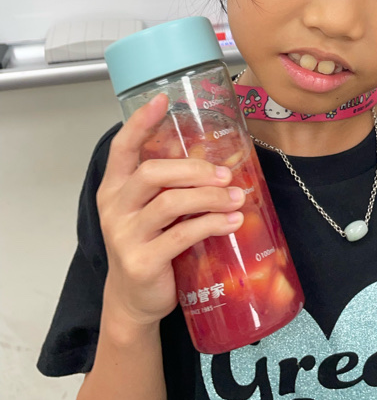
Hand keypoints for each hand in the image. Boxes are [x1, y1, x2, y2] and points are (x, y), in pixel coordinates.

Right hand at [96, 94, 244, 327]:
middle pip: (152, 172)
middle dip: (194, 168)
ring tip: (238, 198)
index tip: (162, 99)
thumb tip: (220, 159)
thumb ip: (170, 186)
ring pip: (170, 203)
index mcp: (115, 188)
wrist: (135, 300)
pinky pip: (182, 235)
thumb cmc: (149, 245)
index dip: (140, 122)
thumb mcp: (151, 210)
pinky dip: (212, 224)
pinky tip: (233, 221)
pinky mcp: (142, 261)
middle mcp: (115, 208)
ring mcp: (125, 236)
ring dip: (210, 197)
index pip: (122, 147)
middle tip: (226, 174)